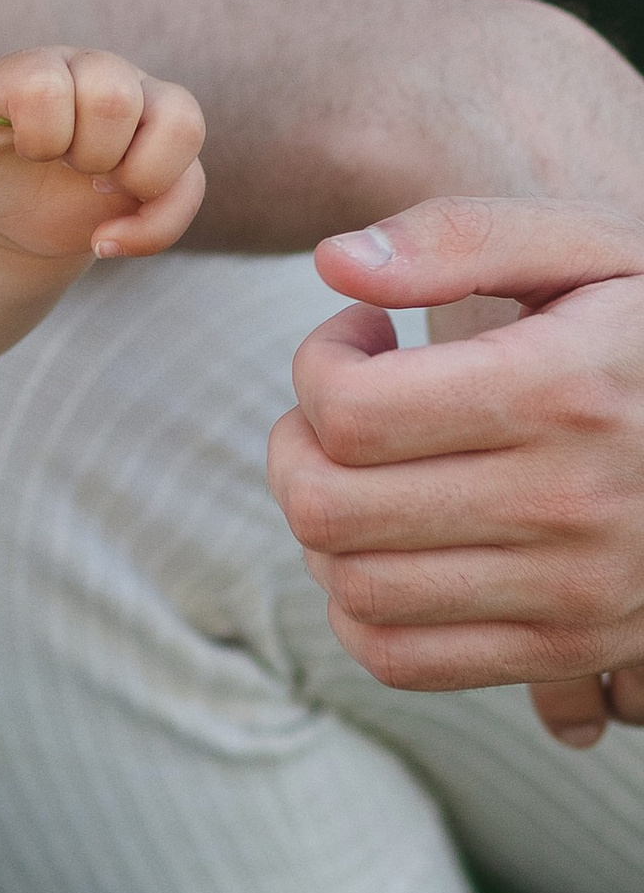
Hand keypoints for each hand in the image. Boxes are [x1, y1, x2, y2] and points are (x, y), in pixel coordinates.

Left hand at [0, 50, 205, 261]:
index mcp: (34, 69)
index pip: (50, 83)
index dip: (37, 130)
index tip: (21, 152)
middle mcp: (96, 77)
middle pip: (118, 96)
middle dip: (84, 151)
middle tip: (60, 169)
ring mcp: (139, 114)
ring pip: (183, 121)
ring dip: (139, 176)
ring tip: (98, 198)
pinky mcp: (164, 160)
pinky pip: (193, 183)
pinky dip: (157, 226)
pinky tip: (105, 245)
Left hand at [267, 199, 643, 737]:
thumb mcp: (592, 245)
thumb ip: (462, 234)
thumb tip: (334, 262)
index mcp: (566, 391)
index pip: (352, 411)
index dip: (319, 363)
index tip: (363, 335)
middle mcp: (570, 504)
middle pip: (331, 507)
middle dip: (299, 446)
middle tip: (342, 407)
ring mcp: (574, 591)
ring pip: (351, 589)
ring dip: (322, 530)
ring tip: (365, 472)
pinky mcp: (567, 645)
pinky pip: (398, 658)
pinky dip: (358, 607)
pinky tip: (389, 543)